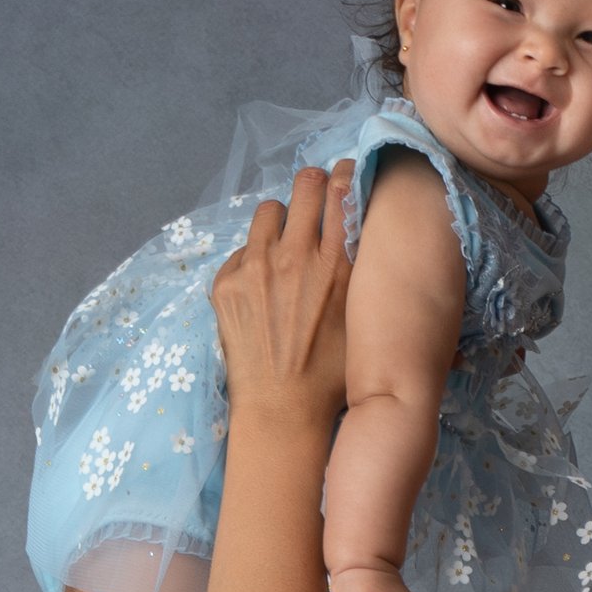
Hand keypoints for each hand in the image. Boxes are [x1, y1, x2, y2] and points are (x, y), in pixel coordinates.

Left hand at [210, 161, 353, 430]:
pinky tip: (261, 292)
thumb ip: (361, 270)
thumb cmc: (330, 374)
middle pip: (306, 184)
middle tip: (313, 209)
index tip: (344, 186)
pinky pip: (242, 250)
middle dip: (312, 189)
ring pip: (268, 210)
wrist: (281, 410)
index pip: (343, 190)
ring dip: (279, 224)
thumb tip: (365, 233)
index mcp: (337, 263)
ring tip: (283, 253)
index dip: (345, 181)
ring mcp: (256, 266)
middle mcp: (295, 255)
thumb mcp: (361, 318)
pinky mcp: (226, 282)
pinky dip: (252, 262)